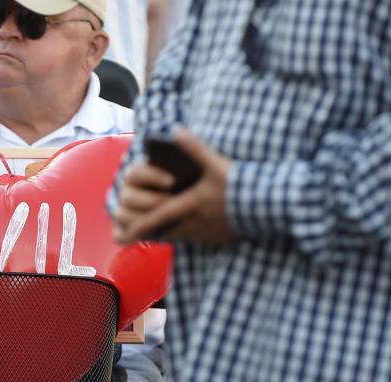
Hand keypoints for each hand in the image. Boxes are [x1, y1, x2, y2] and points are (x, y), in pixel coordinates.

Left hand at [113, 131, 236, 244]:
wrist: (267, 206)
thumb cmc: (240, 185)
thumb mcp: (216, 164)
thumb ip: (194, 148)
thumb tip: (176, 131)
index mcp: (190, 205)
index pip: (158, 218)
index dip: (138, 227)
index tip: (122, 234)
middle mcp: (195, 223)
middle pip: (165, 232)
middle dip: (147, 233)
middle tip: (130, 235)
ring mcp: (206, 234)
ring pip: (179, 236)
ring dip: (167, 234)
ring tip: (155, 232)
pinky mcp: (218, 238)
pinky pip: (196, 240)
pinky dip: (186, 236)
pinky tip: (186, 230)